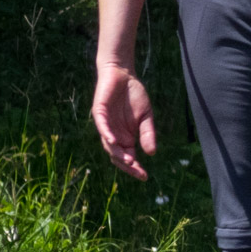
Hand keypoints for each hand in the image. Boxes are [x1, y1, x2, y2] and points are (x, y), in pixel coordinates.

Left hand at [91, 64, 156, 179]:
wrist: (123, 75)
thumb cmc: (134, 96)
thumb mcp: (146, 116)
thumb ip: (148, 133)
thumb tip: (151, 153)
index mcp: (125, 138)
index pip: (128, 157)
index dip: (135, 168)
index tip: (144, 176)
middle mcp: (113, 135)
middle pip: (117, 156)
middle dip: (127, 166)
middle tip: (138, 172)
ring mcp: (105, 125)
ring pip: (108, 144)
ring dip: (117, 153)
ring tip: (130, 161)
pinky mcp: (99, 113)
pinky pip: (102, 127)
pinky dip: (107, 135)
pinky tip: (114, 142)